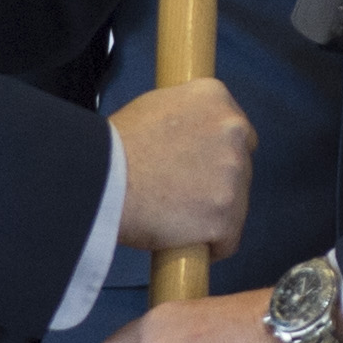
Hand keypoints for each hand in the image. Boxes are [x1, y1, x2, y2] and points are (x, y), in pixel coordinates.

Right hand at [108, 81, 253, 258]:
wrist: (102, 180)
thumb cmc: (115, 147)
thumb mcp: (152, 107)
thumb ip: (185, 117)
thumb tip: (190, 134)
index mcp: (214, 97)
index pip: (237, 131)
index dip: (216, 153)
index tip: (198, 167)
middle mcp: (234, 130)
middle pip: (240, 166)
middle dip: (217, 182)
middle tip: (181, 194)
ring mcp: (233, 174)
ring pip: (236, 203)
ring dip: (212, 213)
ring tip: (174, 217)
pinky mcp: (227, 216)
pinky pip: (228, 239)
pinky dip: (210, 245)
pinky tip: (183, 240)